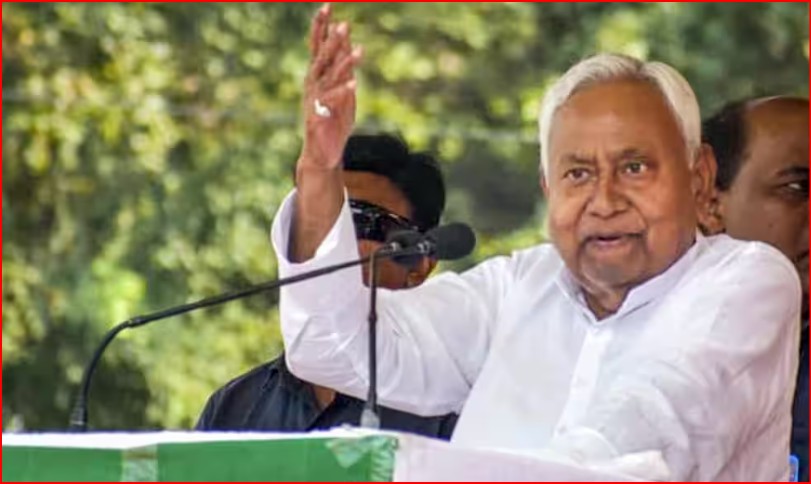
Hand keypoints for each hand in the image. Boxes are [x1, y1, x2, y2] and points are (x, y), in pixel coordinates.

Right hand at [300, 4, 362, 170]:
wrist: (322, 153)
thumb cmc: (332, 119)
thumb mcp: (341, 89)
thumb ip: (342, 67)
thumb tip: (348, 43)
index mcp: (316, 75)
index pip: (317, 45)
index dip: (321, 26)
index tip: (327, 5)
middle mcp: (313, 84)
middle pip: (322, 57)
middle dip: (332, 40)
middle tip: (345, 24)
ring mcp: (315, 99)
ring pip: (329, 77)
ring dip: (344, 63)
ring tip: (358, 50)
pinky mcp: (319, 116)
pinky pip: (332, 101)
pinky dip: (343, 91)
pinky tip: (354, 83)